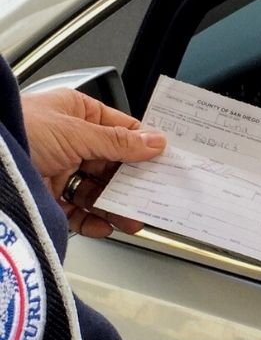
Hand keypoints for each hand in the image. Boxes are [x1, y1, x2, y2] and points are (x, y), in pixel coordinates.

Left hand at [20, 88, 165, 237]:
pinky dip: (93, 220)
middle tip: (153, 197)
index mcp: (77, 114)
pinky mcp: (46, 196)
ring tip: (132, 219)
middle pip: (112, 164)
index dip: (145, 147)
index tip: (165, 163)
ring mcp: (58, 169)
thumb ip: (119, 141)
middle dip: (133, 183)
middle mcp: (69, 140)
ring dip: (116, 206)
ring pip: (97, 190)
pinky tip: (104, 225)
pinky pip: (77, 211)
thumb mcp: (77, 132)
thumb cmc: (18, 130)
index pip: (122, 130)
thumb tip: (155, 142)